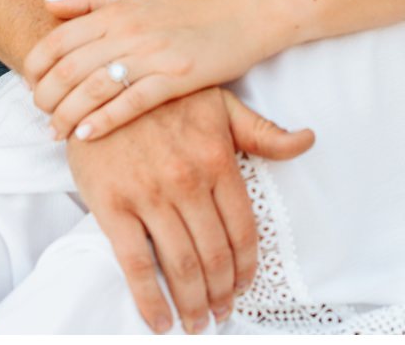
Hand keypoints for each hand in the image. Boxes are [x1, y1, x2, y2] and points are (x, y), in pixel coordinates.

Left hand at [26, 0, 268, 141]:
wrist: (242, 11)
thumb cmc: (188, 8)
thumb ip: (91, 1)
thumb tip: (48, 4)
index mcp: (115, 12)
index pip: (57, 40)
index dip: (35, 67)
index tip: (30, 87)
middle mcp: (127, 31)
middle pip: (68, 68)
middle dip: (45, 97)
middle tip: (40, 116)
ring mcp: (151, 54)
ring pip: (93, 87)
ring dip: (67, 114)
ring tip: (55, 133)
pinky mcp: (176, 77)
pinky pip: (131, 102)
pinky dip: (103, 120)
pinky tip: (86, 135)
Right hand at [66, 87, 312, 333]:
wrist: (96, 83)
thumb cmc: (160, 95)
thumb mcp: (218, 103)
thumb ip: (262, 132)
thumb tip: (308, 140)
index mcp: (217, 159)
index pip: (242, 231)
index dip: (246, 269)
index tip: (242, 287)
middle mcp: (187, 180)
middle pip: (214, 256)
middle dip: (220, 294)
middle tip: (219, 312)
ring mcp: (149, 194)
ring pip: (181, 265)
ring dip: (192, 303)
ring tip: (195, 322)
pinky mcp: (112, 203)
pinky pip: (135, 263)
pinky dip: (150, 299)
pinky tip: (159, 319)